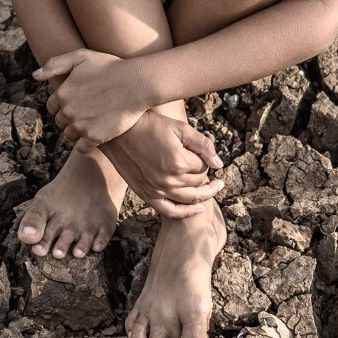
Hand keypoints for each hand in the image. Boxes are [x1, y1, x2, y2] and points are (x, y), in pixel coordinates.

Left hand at [35, 48, 156, 149]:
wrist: (137, 83)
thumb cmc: (111, 67)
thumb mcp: (81, 57)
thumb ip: (55, 64)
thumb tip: (35, 76)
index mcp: (62, 93)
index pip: (52, 107)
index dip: (62, 106)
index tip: (75, 104)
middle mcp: (68, 111)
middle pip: (60, 122)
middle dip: (69, 118)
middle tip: (86, 113)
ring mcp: (80, 125)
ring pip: (70, 135)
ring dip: (77, 132)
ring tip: (92, 124)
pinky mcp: (94, 137)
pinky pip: (81, 148)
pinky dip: (86, 144)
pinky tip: (96, 136)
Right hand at [98, 108, 224, 218]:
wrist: (118, 132)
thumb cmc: (149, 125)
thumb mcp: (180, 128)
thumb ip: (203, 145)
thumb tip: (219, 164)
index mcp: (179, 162)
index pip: (203, 168)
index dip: (205, 160)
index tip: (199, 153)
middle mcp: (169, 180)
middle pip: (198, 184)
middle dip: (205, 176)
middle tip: (211, 170)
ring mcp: (157, 190)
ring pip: (189, 199)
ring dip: (204, 194)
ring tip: (213, 187)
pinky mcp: (146, 194)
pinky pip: (170, 211)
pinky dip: (185, 213)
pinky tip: (198, 208)